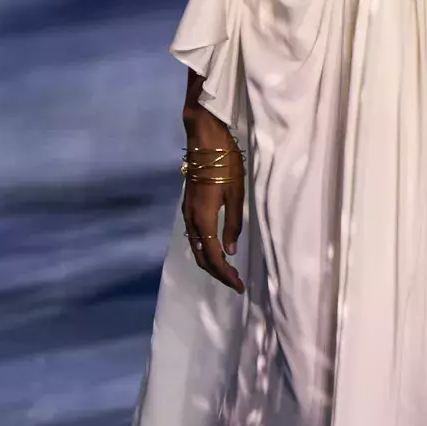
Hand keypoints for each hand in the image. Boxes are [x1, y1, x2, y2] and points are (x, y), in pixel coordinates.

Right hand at [181, 107, 244, 293]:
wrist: (205, 139)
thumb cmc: (225, 163)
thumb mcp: (236, 194)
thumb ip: (233, 224)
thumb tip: (230, 251)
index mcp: (203, 218)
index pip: (212, 255)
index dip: (225, 274)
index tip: (239, 286)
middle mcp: (191, 219)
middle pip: (200, 255)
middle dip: (217, 272)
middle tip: (235, 282)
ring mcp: (187, 212)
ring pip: (195, 246)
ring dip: (210, 262)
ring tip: (228, 271)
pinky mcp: (188, 205)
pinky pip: (194, 236)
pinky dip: (204, 249)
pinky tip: (215, 249)